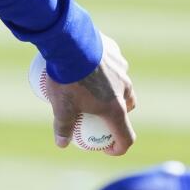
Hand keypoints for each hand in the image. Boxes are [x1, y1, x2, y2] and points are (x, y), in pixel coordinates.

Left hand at [43, 32, 136, 155]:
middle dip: (116, 116)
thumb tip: (62, 144)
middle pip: (127, 109)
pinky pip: (114, 65)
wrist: (70, 41)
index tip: (106, 148)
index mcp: (115, 108)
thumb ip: (63, 127)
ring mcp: (122, 69)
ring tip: (91, 89)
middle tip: (97, 116)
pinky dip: (105, 70)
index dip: (118, 147)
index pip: (126, 137)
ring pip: (122, 84)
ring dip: (112, 91)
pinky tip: (88, 66)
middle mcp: (124, 88)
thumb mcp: (61, 107)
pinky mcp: (115, 52)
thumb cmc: (67, 78)